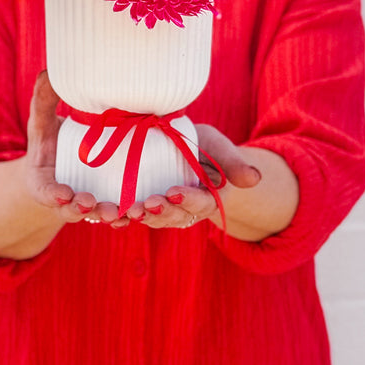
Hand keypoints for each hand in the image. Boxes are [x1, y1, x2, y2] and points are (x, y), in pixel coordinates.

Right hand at [25, 72, 129, 228]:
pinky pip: (119, 213)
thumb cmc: (49, 144)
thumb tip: (49, 71)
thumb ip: (44, 101)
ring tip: (121, 213)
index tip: (63, 194)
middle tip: (92, 204)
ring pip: (99, 214)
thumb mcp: (42, 123)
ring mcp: (89, 204)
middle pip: (75, 210)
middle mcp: (67, 200)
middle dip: (84, 209)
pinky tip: (140, 211)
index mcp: (46, 184)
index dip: (54, 196)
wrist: (61, 167)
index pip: (48, 192)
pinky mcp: (109, 203)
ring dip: (109, 215)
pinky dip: (128, 215)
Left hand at [125, 122, 261, 229]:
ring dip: (140, 217)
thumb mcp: (220, 148)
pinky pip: (134, 215)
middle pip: (175, 216)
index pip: (201, 203)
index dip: (189, 200)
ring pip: (153, 219)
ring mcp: (164, 209)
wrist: (182, 145)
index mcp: (208, 197)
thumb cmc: (205, 147)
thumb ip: (234, 163)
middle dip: (161, 212)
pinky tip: (110, 216)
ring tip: (127, 212)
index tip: (175, 192)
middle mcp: (185, 209)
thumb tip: (255, 179)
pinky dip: (122, 218)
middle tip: (147, 205)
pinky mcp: (143, 205)